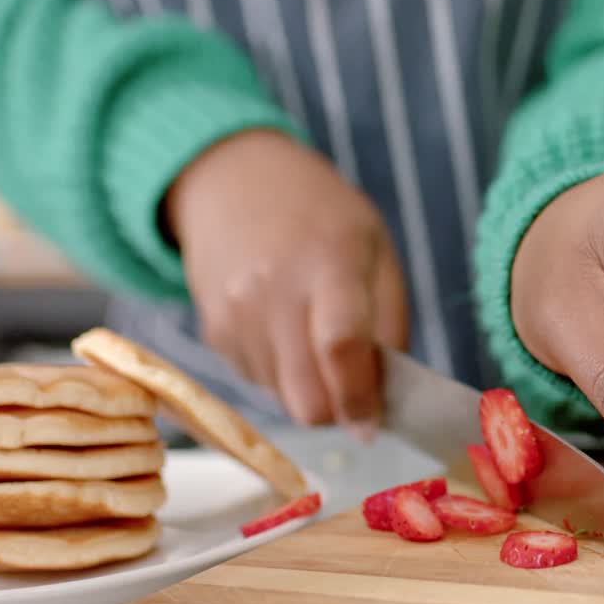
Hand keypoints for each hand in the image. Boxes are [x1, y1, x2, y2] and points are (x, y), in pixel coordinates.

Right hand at [165, 130, 408, 436]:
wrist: (233, 179)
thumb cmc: (322, 216)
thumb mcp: (377, 250)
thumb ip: (390, 325)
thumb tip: (388, 400)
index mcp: (329, 263)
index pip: (341, 347)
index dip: (361, 399)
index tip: (375, 423)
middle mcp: (274, 291)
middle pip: (306, 399)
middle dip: (337, 411)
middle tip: (356, 390)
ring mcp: (236, 315)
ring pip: (282, 400)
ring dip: (309, 391)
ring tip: (315, 339)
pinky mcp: (214, 332)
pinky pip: (257, 383)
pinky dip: (281, 375)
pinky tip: (285, 330)